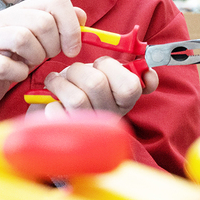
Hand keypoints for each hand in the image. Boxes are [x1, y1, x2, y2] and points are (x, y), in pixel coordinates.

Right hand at [0, 0, 84, 115]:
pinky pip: (7, 66)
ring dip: (36, 57)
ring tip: (32, 63)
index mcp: (24, 8)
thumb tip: (82, 16)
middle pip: (44, 22)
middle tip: (48, 56)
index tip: (73, 47)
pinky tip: (18, 74)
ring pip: (24, 39)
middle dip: (54, 45)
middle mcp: (5, 17)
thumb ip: (61, 25)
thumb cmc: (14, 58)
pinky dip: (19, 73)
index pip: (57, 0)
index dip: (72, 25)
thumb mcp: (41, 39)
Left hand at [37, 57, 159, 117]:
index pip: (130, 86)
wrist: (59, 108)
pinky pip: (57, 112)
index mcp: (124, 101)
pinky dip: (52, 102)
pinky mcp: (68, 135)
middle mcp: (110, 117)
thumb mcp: (105, 75)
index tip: (100, 64)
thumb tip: (147, 71)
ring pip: (76, 98)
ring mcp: (90, 129)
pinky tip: (53, 100)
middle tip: (72, 71)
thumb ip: (123, 70)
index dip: (113, 68)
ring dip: (60, 83)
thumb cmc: (84, 86)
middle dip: (78, 70)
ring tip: (55, 81)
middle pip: (96, 84)